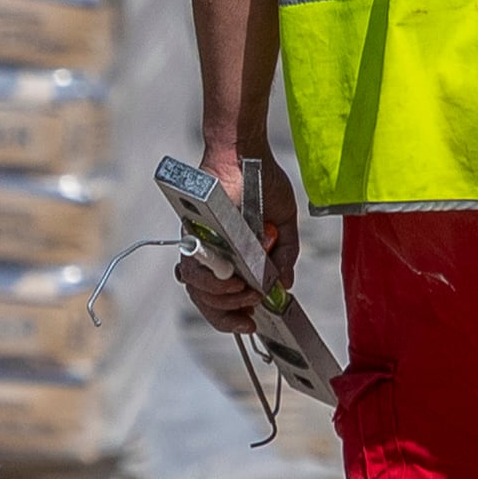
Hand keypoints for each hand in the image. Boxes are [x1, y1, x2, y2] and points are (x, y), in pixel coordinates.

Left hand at [171, 144, 297, 333]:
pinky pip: (194, 267)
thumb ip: (284, 254)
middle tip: (250, 314)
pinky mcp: (192, 234)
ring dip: (225, 299)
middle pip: (204, 301)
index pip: (220, 297)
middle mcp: (209, 253)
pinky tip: (235, 278)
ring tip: (248, 292)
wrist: (245, 154)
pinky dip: (213, 280)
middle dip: (227, 315)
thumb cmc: (262, 182)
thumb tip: (284, 285)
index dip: (231, 316)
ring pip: (197, 290)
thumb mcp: (283, 223)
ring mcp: (199, 245)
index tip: (250, 324)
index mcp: (228, 255)